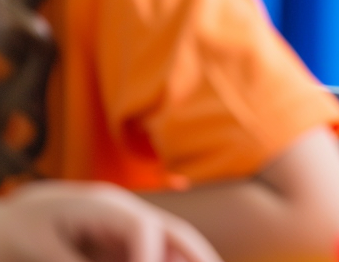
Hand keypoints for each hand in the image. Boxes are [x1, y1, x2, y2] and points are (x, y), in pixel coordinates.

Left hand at [0, 181, 220, 261]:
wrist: (11, 217)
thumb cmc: (17, 230)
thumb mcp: (38, 249)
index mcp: (101, 205)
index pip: (141, 225)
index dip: (149, 255)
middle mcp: (122, 212)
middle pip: (170, 230)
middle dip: (196, 254)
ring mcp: (125, 227)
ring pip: (169, 244)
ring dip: (187, 260)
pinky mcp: (121, 244)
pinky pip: (154, 255)